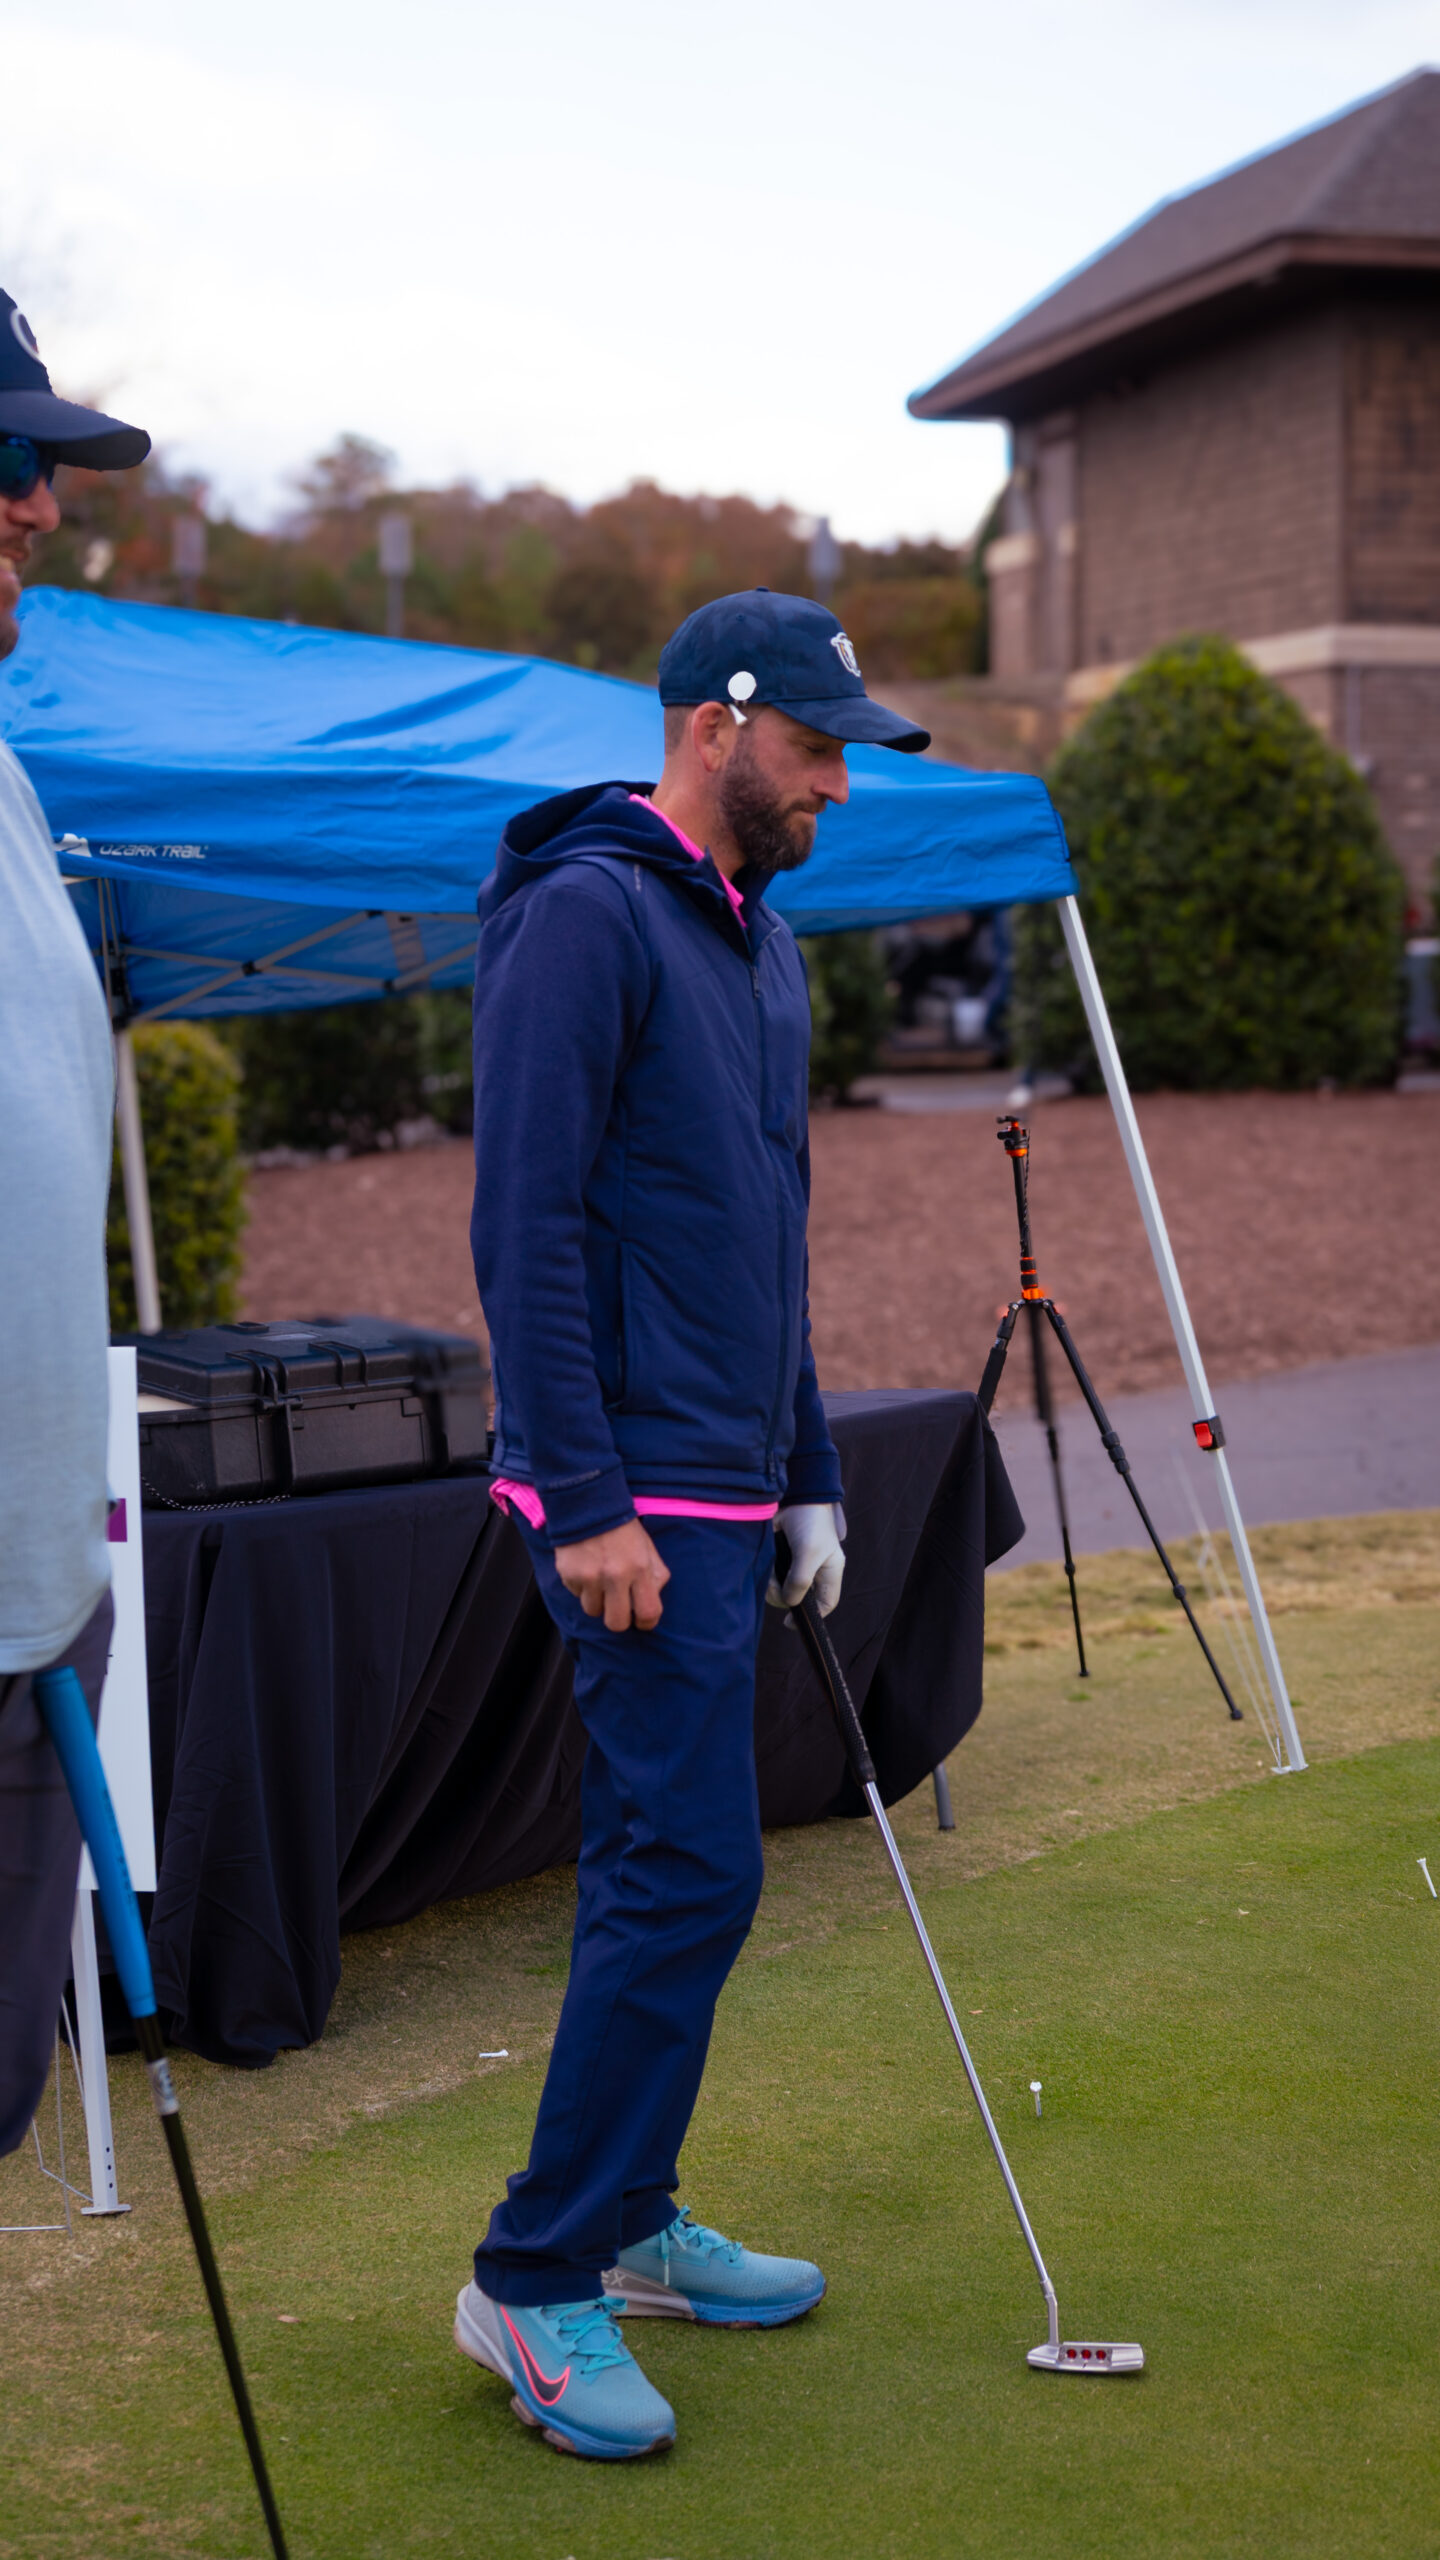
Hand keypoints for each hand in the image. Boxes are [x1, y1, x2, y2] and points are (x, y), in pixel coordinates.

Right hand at [555, 1518, 670, 1631]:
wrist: (588, 1505)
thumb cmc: (623, 1529)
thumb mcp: (648, 1547)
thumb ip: (656, 1574)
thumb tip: (653, 1600)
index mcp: (640, 1568)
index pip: (648, 1612)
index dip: (646, 1622)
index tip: (641, 1620)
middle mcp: (615, 1575)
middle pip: (616, 1623)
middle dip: (618, 1619)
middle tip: (617, 1607)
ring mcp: (589, 1576)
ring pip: (593, 1611)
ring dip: (597, 1601)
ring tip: (599, 1580)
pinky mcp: (569, 1574)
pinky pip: (576, 1594)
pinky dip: (581, 1587)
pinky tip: (586, 1568)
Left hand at [767, 1502, 845, 1617]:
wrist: (794, 1492)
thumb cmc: (810, 1521)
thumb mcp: (809, 1552)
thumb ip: (801, 1579)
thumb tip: (790, 1602)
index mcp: (830, 1570)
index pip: (826, 1602)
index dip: (813, 1617)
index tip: (790, 1623)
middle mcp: (814, 1569)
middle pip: (799, 1598)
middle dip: (784, 1597)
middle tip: (771, 1589)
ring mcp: (796, 1563)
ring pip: (782, 1588)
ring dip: (771, 1586)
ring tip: (766, 1575)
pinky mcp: (780, 1556)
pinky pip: (771, 1575)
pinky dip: (764, 1575)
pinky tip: (763, 1568)